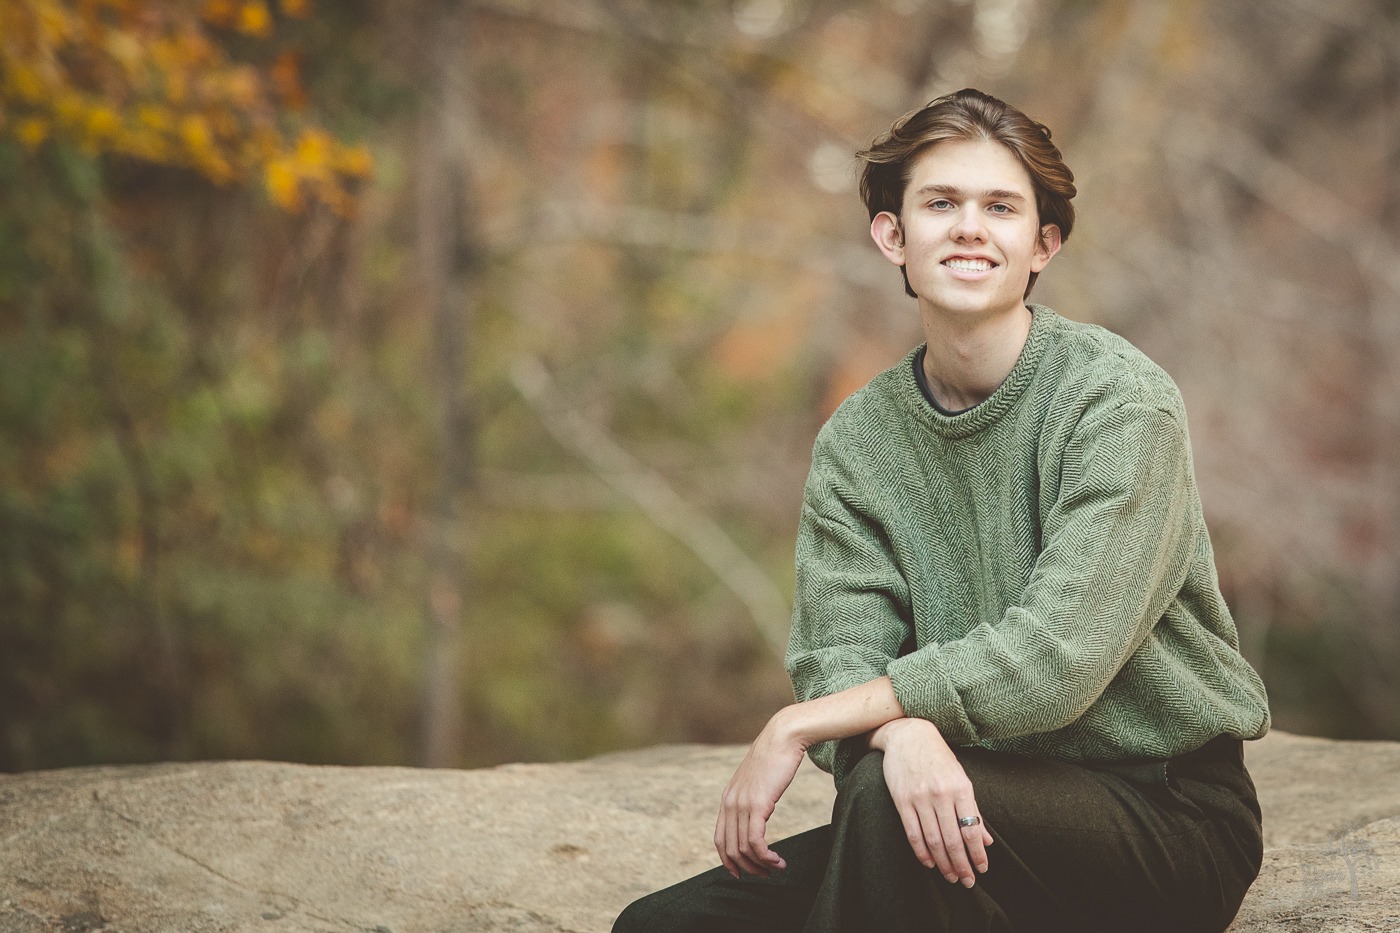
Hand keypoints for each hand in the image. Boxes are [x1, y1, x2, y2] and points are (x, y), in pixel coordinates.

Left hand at [714, 708, 806, 878]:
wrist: (782, 737)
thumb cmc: (775, 757)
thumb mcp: (757, 780)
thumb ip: (752, 796)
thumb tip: (759, 811)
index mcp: (728, 798)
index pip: (719, 838)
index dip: (728, 861)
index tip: (742, 872)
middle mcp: (730, 803)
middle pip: (729, 848)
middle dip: (747, 867)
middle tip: (765, 874)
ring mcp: (741, 804)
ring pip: (743, 848)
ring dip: (761, 865)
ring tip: (777, 867)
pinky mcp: (757, 804)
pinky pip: (756, 842)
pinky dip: (766, 857)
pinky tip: (778, 860)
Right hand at [875, 718, 992, 886]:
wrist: (908, 735)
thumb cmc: (939, 757)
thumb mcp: (961, 778)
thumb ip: (973, 809)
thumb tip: (986, 839)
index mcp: (961, 788)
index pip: (971, 829)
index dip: (978, 853)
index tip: (982, 869)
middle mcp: (941, 794)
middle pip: (953, 840)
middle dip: (962, 865)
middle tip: (967, 881)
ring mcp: (920, 798)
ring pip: (933, 840)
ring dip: (943, 863)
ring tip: (951, 876)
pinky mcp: (902, 800)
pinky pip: (913, 833)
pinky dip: (922, 852)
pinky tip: (930, 863)